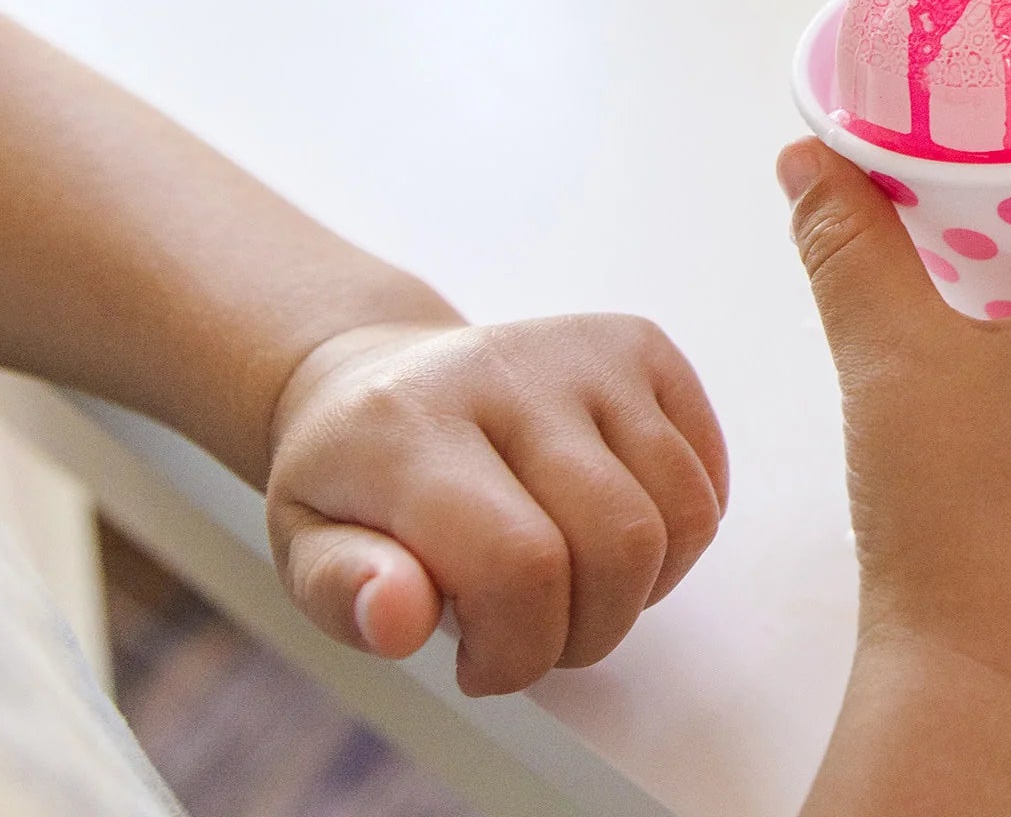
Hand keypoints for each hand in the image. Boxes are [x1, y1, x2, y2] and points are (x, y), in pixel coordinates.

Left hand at [265, 315, 728, 695]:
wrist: (377, 374)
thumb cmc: (350, 484)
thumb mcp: (305, 550)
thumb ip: (344, 591)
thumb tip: (399, 617)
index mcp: (408, 426)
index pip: (520, 563)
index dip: (520, 651)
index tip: (481, 666)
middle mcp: (508, 367)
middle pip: (618, 542)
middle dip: (587, 632)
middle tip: (533, 636)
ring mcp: (584, 350)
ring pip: (680, 514)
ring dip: (639, 591)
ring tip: (574, 588)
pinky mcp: (639, 345)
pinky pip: (706, 475)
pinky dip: (677, 538)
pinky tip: (609, 534)